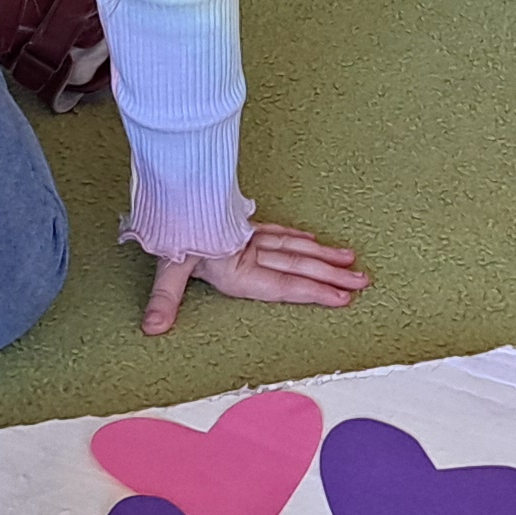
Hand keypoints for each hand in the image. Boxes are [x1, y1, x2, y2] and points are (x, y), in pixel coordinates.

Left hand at [139, 220, 365, 337]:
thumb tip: (152, 327)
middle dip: (332, 275)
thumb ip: (165, 298)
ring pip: (295, 247)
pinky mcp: (243, 225)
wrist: (171, 187)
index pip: (285, 284)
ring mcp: (250, 236)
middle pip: (299, 265)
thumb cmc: (172, 228)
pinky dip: (297, 237)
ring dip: (323, 255)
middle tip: (363, 282)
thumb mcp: (167, 265)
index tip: (342, 298)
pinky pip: (278, 231)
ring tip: (350, 260)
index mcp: (238, 267)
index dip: (314, 292)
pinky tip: (311, 238)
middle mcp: (250, 251)